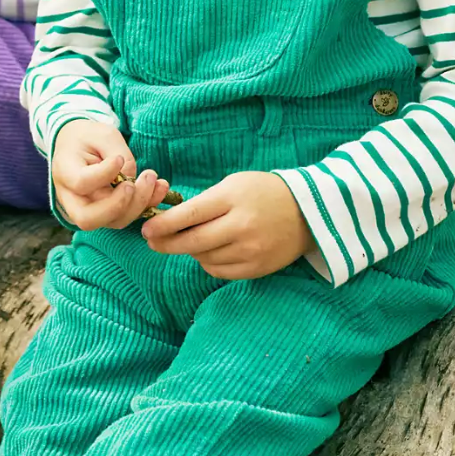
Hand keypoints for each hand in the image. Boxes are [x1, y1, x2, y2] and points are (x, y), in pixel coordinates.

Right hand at [51, 120, 173, 230]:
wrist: (79, 145)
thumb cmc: (88, 137)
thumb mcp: (102, 134)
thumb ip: (118, 155)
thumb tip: (133, 180)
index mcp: (64, 172)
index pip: (82, 183)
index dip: (104, 174)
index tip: (118, 158)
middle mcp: (71, 198)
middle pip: (89, 218)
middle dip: (119, 205)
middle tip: (134, 184)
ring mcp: (88, 209)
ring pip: (112, 221)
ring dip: (139, 205)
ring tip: (155, 180)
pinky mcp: (106, 213)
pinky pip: (126, 216)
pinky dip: (146, 205)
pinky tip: (161, 188)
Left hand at [141, 171, 314, 279]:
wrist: (308, 211)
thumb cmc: (263, 191)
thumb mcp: (233, 185)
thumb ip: (205, 202)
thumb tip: (172, 220)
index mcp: (232, 199)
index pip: (190, 214)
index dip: (164, 224)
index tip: (146, 228)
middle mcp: (241, 227)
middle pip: (193, 241)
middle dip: (166, 243)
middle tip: (151, 242)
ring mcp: (250, 250)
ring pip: (204, 258)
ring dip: (189, 251)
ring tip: (185, 241)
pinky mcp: (257, 269)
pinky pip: (220, 271)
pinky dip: (208, 262)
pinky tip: (207, 252)